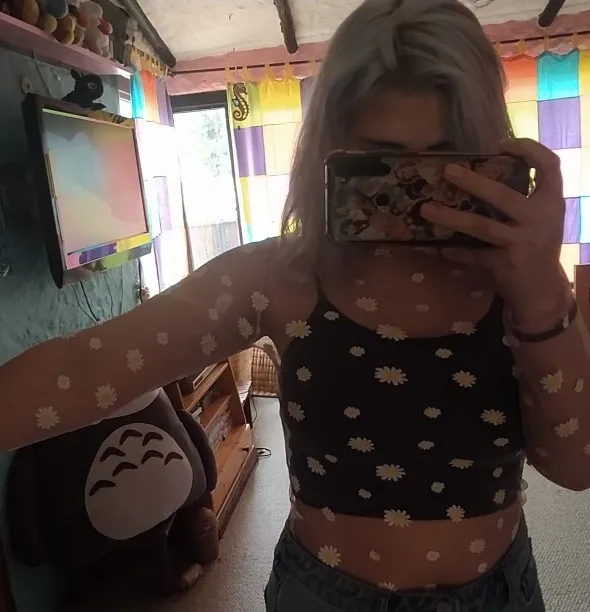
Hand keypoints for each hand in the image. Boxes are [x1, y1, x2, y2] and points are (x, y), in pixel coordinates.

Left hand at [420, 139, 568, 323]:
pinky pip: (474, 255)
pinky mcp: (506, 264)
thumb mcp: (540, 219)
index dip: (529, 150)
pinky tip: (441, 248)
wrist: (543, 290)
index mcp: (552, 202)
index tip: (502, 145)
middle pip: (503, 196)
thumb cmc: (536, 247)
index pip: (550, 166)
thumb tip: (479, 175)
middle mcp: (541, 220)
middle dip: (473, 182)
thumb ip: (522, 199)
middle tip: (448, 171)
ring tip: (426, 209)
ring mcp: (523, 243)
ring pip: (482, 226)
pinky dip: (457, 252)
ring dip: (451, 217)